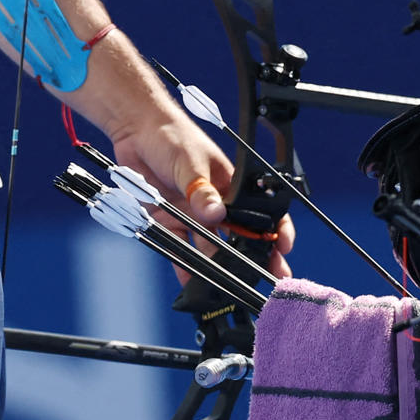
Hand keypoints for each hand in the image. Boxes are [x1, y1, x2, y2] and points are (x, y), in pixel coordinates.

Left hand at [102, 106, 293, 280]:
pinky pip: (181, 249)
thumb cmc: (171, 135)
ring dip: (220, 269)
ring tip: (227, 290)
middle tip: (267, 280)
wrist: (136, 129)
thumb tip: (215, 213)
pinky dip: (186, 269)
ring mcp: (193, 214)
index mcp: (229, 186)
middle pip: (239, 237)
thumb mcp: (190, 161)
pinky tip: (193, 287)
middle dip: (254, 259)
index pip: (260, 211)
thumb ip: (201, 189)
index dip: (275, 230)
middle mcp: (215, 204)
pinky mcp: (170, 220)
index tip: (283, 247)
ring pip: (212, 248)